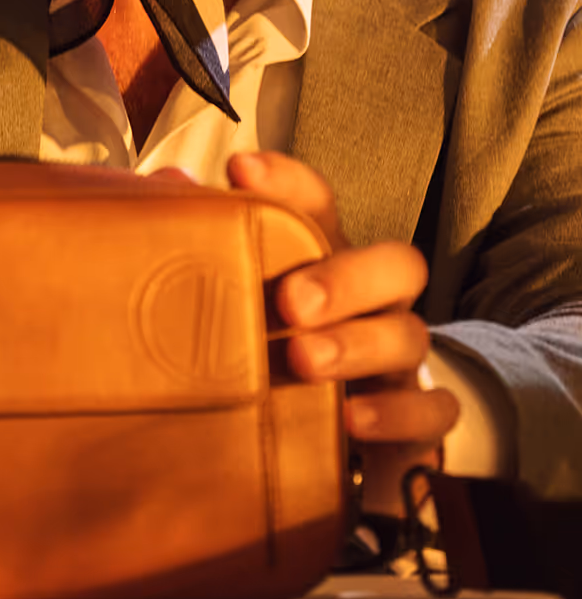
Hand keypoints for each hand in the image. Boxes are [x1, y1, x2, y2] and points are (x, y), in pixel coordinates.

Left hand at [228, 151, 459, 516]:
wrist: (352, 429)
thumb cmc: (279, 345)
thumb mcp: (244, 299)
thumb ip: (207, 246)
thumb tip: (167, 187)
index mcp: (327, 257)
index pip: (318, 204)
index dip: (286, 181)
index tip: (239, 170)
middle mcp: (374, 300)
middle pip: (394, 263)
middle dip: (344, 277)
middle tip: (290, 302)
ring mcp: (400, 358)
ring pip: (408, 336)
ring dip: (357, 345)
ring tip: (305, 361)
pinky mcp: (417, 420)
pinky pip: (432, 414)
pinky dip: (397, 415)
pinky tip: (353, 421)